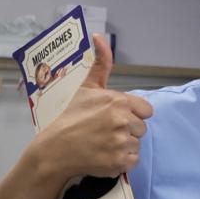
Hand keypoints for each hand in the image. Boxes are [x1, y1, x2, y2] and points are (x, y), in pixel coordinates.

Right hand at [38, 34, 152, 179]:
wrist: (53, 150)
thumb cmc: (69, 117)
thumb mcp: (85, 87)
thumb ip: (100, 63)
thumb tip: (98, 36)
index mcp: (118, 101)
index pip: (146, 110)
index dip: (133, 114)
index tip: (116, 118)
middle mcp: (123, 121)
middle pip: (142, 128)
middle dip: (127, 130)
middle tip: (105, 131)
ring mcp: (121, 143)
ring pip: (136, 144)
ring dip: (123, 146)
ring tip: (102, 143)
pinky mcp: (119, 162)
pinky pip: (132, 161)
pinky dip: (121, 161)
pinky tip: (104, 155)